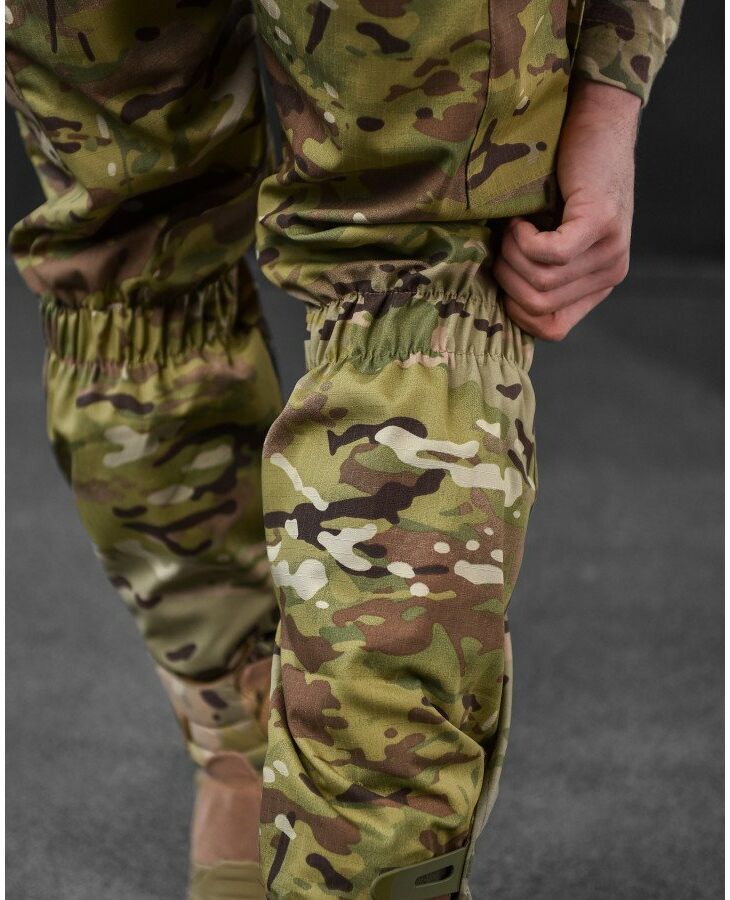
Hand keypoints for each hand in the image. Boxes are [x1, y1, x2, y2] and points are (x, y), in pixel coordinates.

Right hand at [494, 80, 640, 340]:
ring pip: (540, 281)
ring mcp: (611, 249)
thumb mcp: (549, 238)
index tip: (504, 270)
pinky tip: (521, 219)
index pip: (551, 329)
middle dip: (507, 275)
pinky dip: (523, 239)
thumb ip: (536, 273)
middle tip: (504, 239)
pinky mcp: (600, 223)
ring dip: (511, 252)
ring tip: (513, 224)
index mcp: (598, 284)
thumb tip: (494, 304)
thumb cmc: (559, 179)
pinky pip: (549, 255)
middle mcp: (611, 273)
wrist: (593, 122)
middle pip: (538, 305)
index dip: (514, 308)